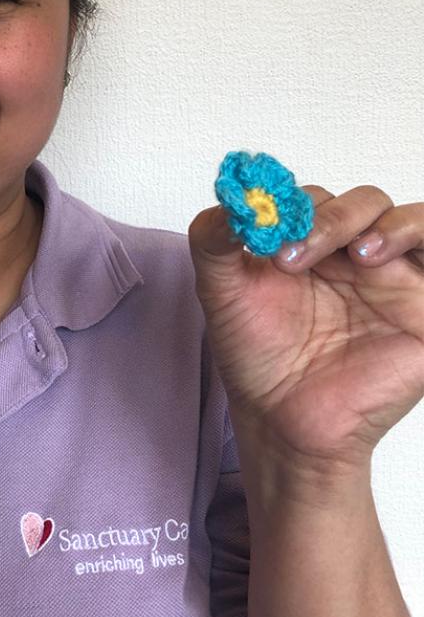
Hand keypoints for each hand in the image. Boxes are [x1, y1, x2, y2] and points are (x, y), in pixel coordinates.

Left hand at [188, 184, 423, 494]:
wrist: (282, 420)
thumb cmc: (255, 355)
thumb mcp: (219, 290)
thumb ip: (214, 239)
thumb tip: (234, 196)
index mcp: (310, 244)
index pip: (314, 197)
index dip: (290, 205)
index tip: (260, 230)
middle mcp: (354, 256)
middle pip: (364, 203)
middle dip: (331, 218)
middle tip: (292, 258)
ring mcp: (395, 282)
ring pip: (414, 220)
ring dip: (387, 225)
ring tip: (358, 255)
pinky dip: (423, 243)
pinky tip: (381, 264)